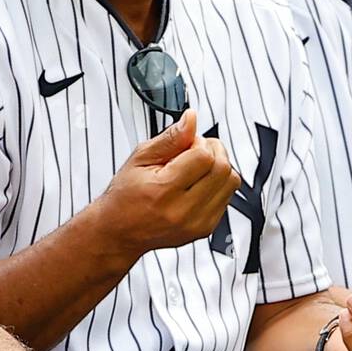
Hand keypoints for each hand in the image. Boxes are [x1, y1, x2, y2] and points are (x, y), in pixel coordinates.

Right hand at [98, 109, 241, 254]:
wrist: (120, 231)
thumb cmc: (126, 195)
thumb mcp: (140, 158)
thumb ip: (170, 138)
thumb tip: (191, 119)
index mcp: (164, 191)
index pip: (204, 156)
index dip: (198, 142)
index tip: (185, 144)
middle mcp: (183, 211)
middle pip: (222, 168)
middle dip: (212, 151)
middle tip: (193, 152)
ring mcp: (197, 223)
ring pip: (231, 182)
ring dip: (218, 167)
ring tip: (196, 168)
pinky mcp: (206, 228)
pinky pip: (227, 196)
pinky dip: (217, 184)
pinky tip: (197, 184)